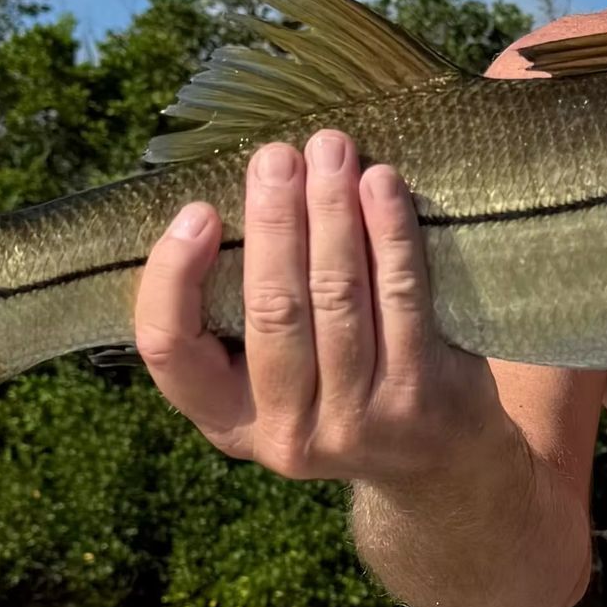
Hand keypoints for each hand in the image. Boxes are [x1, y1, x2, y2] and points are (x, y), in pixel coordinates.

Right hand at [133, 128, 511, 483]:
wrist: (436, 457)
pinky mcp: (416, 398)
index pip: (169, 349)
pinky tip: (381, 184)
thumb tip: (229, 195)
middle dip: (273, 220)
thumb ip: (240, 309)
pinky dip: (389, 234)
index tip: (197, 212)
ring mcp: (353, 422)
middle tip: (276, 156)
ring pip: (335, 298)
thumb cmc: (338, 382)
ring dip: (331, 212)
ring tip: (329, 150)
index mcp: (225, 417)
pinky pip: (400, 298)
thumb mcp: (270, 375)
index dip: (173, 276)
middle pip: (269, 310)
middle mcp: (282, 431)